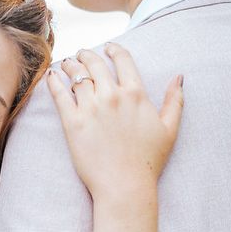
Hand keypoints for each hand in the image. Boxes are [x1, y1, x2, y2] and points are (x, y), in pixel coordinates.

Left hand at [46, 43, 183, 200]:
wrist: (125, 185)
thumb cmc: (148, 160)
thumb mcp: (170, 129)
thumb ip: (174, 100)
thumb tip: (179, 77)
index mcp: (136, 94)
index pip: (123, 60)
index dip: (114, 49)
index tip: (108, 47)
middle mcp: (113, 96)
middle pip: (95, 64)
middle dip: (86, 54)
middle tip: (80, 54)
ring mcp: (91, 108)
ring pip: (76, 76)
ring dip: (69, 65)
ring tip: (65, 64)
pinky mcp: (73, 123)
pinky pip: (60, 95)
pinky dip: (54, 82)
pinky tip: (51, 76)